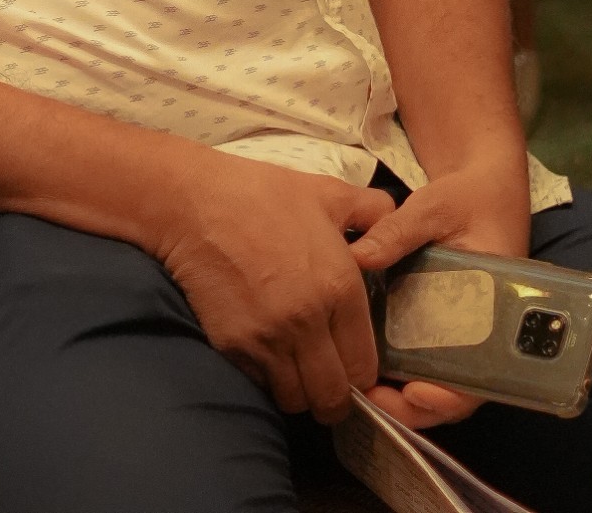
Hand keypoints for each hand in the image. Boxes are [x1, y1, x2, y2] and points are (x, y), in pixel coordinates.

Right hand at [149, 154, 396, 425]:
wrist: (195, 202)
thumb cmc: (263, 193)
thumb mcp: (327, 192)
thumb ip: (373, 209)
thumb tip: (396, 217)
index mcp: (340, 287)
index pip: (365, 366)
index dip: (363, 372)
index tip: (352, 362)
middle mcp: (308, 322)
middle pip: (333, 397)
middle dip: (335, 396)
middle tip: (328, 379)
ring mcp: (268, 338)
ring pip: (296, 400)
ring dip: (300, 391)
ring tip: (297, 369)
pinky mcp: (233, 345)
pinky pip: (261, 384)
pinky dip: (267, 379)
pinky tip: (267, 353)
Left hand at [347, 155, 531, 428]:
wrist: (483, 183)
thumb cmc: (468, 196)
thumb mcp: (435, 206)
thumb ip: (399, 231)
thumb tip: (359, 256)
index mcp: (497, 309)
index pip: (483, 376)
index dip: (449, 396)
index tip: (413, 392)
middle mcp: (484, 330)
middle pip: (456, 390)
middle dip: (413, 405)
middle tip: (368, 394)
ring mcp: (462, 328)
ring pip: (438, 379)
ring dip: (403, 391)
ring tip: (360, 384)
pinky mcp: (442, 318)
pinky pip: (426, 354)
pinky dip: (401, 364)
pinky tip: (365, 355)